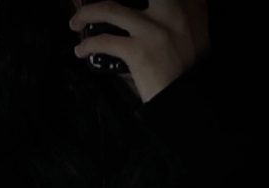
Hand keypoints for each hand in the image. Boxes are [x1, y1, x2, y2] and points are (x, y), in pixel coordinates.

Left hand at [69, 0, 209, 102]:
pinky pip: (105, 41)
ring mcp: (152, 29)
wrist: (189, 98)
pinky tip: (80, 50)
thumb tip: (147, 10)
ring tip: (75, 21)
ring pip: (109, 9)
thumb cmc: (188, 67)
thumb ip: (173, 14)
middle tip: (85, 1)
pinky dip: (87, 45)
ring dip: (86, 13)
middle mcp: (171, 9)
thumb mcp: (193, 31)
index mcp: (187, 2)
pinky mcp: (138, 51)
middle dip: (99, 0)